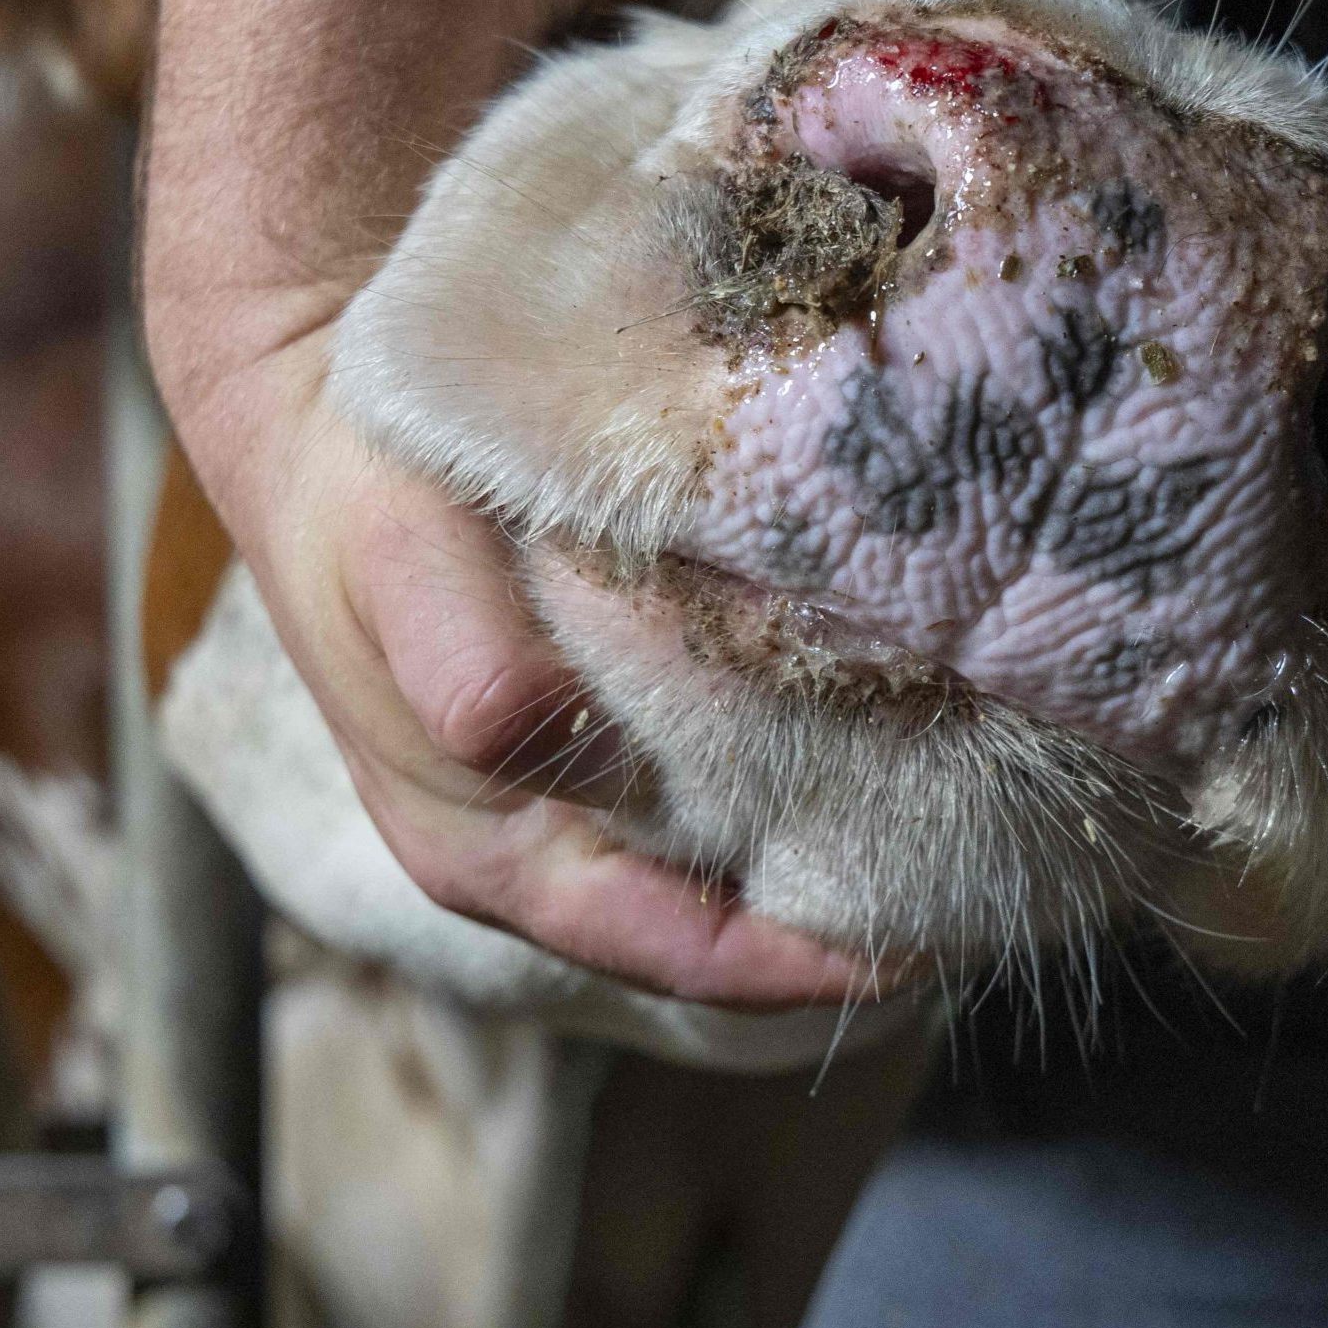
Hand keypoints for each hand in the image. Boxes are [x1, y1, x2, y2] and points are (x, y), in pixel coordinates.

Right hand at [146, 0, 877, 1008]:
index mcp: (474, 833)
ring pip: (730, 840)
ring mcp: (583, 759)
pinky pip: (734, 752)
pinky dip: (819, 746)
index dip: (774, 958)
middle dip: (834, 905)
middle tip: (986, 871)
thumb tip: (530, 742)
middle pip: (709, 912)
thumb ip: (447, 637)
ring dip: (842, 833)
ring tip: (973, 799)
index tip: (913, 940)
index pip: (649, 939)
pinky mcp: (616, 682)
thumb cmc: (363, 469)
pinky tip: (901, 705)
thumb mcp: (387, 536)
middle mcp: (536, 823)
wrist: (341, 369)